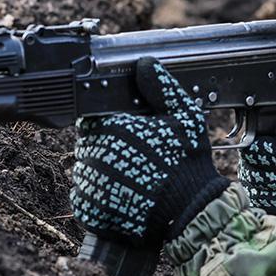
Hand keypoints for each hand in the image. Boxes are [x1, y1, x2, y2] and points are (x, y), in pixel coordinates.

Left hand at [71, 57, 228, 244]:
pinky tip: (123, 197)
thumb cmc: (188, 164)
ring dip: (101, 174)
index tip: (127, 134)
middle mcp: (94, 155)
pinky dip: (98, 199)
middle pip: (88, 145)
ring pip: (85, 171)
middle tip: (136, 159)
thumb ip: (161, 89)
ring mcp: (90, 185)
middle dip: (106, 148)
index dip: (108, 124)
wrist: (191, 211)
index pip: (92, 119)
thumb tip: (144, 64)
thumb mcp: (183, 116)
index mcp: (111, 128)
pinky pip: (84, 198)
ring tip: (132, 180)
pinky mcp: (89, 210)